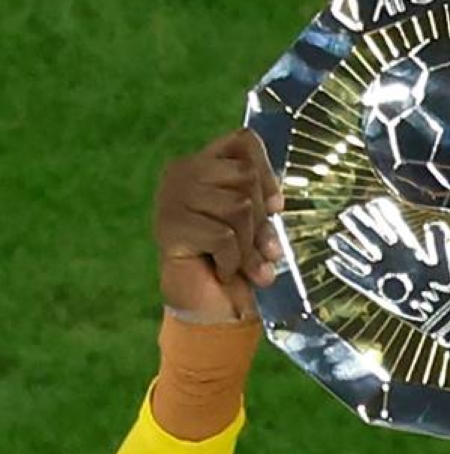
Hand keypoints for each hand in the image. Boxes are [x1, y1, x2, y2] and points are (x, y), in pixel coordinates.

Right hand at [154, 129, 283, 321]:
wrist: (212, 312)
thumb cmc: (237, 266)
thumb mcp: (256, 227)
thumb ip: (262, 203)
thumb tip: (274, 204)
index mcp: (204, 165)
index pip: (243, 141)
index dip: (267, 172)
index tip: (277, 208)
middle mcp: (182, 173)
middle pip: (246, 177)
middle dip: (261, 222)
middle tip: (258, 251)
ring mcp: (171, 198)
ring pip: (238, 207)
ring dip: (248, 248)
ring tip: (239, 265)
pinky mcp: (169, 226)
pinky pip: (223, 236)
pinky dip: (232, 262)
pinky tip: (221, 270)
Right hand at [325, 197, 449, 354]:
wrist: (443, 313)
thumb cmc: (447, 288)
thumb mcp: (445, 263)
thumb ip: (440, 242)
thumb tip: (434, 224)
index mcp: (409, 250)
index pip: (391, 227)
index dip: (381, 215)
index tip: (370, 203)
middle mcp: (393, 260)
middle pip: (372, 239)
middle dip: (359, 226)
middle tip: (346, 213)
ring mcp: (385, 276)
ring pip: (361, 259)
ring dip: (348, 249)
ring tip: (333, 238)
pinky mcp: (378, 292)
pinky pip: (357, 281)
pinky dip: (345, 273)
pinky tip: (332, 263)